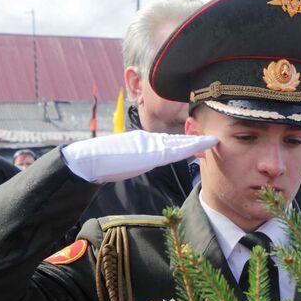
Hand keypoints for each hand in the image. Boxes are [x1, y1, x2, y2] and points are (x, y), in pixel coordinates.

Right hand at [62, 131, 217, 182]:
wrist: (89, 159)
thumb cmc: (101, 162)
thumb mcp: (123, 159)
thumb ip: (136, 157)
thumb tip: (142, 160)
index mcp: (142, 141)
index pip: (167, 141)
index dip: (184, 141)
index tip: (198, 142)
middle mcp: (148, 139)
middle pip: (176, 139)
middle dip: (193, 140)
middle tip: (211, 140)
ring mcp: (149, 143)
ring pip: (178, 142)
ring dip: (195, 142)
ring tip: (211, 141)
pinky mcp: (149, 151)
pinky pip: (174, 150)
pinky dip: (189, 147)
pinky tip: (200, 146)